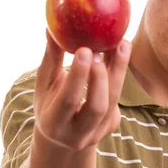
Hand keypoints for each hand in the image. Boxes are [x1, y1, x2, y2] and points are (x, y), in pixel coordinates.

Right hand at [33, 29, 131, 150]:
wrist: (61, 138)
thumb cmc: (48, 103)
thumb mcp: (44, 85)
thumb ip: (51, 60)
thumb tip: (51, 29)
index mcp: (54, 123)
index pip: (68, 100)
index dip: (78, 75)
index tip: (84, 49)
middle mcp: (77, 135)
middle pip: (97, 106)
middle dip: (102, 76)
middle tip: (103, 47)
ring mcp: (97, 133)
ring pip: (113, 101)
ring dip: (118, 71)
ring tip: (122, 43)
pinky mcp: (112, 126)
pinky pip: (118, 99)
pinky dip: (118, 75)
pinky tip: (119, 54)